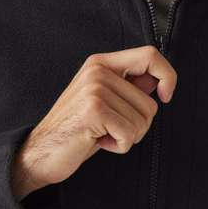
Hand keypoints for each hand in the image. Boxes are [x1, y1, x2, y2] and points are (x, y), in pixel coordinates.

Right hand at [11, 45, 176, 195]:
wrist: (40, 153)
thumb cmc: (78, 128)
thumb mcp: (105, 100)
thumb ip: (129, 85)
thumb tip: (160, 78)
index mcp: (101, 63)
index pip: (150, 55)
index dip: (167, 75)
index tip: (165, 95)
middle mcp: (98, 70)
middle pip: (150, 102)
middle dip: (138, 124)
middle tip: (111, 128)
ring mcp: (94, 88)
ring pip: (142, 120)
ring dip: (127, 136)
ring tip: (101, 133)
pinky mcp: (93, 110)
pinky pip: (129, 134)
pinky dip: (119, 146)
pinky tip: (98, 142)